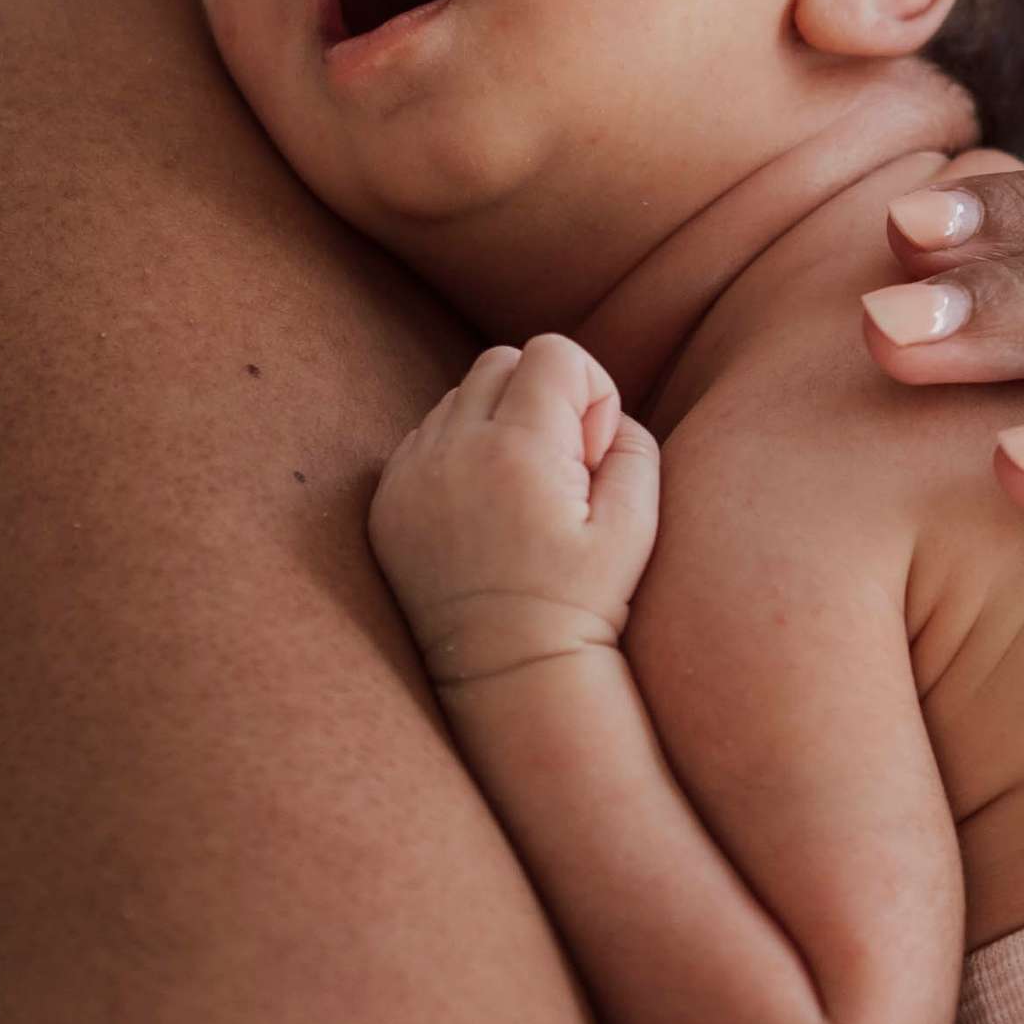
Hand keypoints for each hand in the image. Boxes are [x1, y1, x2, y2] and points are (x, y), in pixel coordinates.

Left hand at [368, 333, 657, 692]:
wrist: (507, 673)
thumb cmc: (582, 601)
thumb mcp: (637, 523)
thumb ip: (631, 441)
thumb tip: (597, 411)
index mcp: (517, 449)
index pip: (553, 351)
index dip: (589, 390)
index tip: (591, 453)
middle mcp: (453, 451)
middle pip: (501, 361)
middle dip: (542, 395)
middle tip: (560, 468)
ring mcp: (410, 476)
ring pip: (460, 397)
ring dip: (496, 423)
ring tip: (520, 494)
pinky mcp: (386, 502)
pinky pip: (425, 437)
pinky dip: (457, 454)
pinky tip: (483, 510)